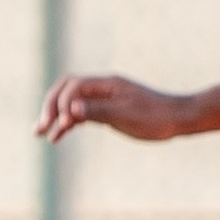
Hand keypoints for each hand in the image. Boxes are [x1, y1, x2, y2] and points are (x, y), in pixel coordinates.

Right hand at [38, 73, 189, 143]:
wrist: (179, 119)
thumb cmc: (156, 117)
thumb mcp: (126, 116)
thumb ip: (97, 111)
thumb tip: (71, 109)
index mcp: (107, 84)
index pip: (73, 87)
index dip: (62, 104)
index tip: (63, 124)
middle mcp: (103, 88)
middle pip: (66, 90)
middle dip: (50, 106)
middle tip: (40, 127)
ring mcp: (105, 98)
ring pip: (72, 102)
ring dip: (55, 116)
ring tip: (41, 134)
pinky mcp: (108, 110)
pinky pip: (82, 113)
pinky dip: (69, 122)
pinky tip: (60, 135)